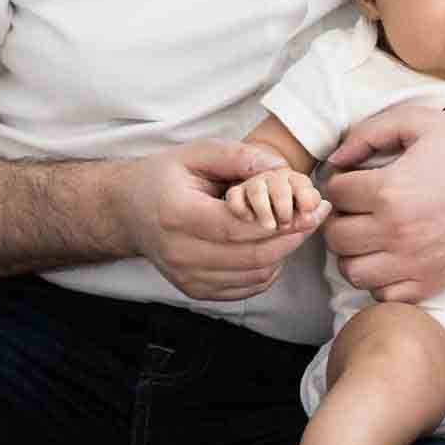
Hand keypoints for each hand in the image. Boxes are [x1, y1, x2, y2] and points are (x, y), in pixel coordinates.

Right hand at [113, 140, 324, 300]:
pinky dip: (268, 269)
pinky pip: (245, 288)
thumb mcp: (196, 153)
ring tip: (298, 228)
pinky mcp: (194, 291)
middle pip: (251, 256)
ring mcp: (185, 277)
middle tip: (316, 218)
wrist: (128, 212)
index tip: (311, 209)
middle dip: (292, 238)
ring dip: (284, 254)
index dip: (280, 222)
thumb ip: (238, 156)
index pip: (238, 228)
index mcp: (177, 215)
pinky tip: (273, 246)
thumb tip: (281, 168)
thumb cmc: (164, 178)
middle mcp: (179, 252)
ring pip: (253, 276)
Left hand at [323, 106, 444, 302]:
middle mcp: (397, 231)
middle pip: (336, 236)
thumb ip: (369, 134)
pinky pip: (384, 294)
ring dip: (355, 252)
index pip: (335, 194)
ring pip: (352, 271)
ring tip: (372, 235)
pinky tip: (393, 257)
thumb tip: (335, 158)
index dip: (341, 182)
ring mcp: (414, 262)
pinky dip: (380, 279)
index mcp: (389, 190)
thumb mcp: (420, 122)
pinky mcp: (433, 282)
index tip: (355, 180)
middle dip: (342, 218)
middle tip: (359, 208)